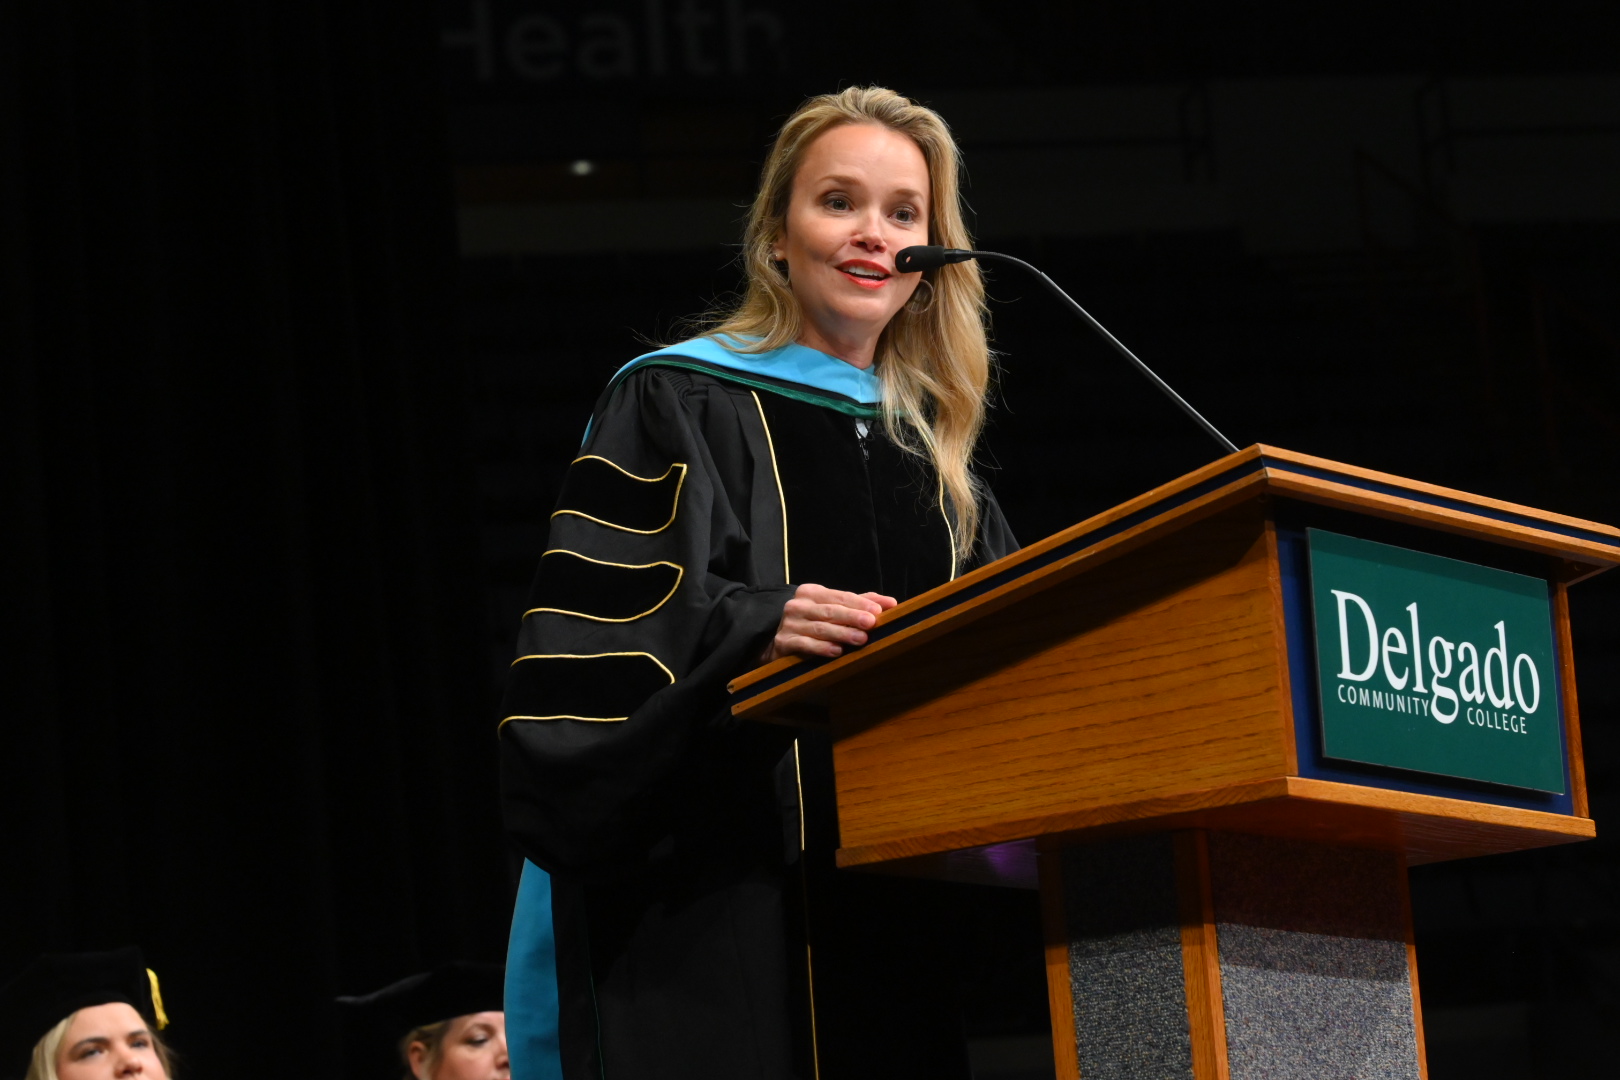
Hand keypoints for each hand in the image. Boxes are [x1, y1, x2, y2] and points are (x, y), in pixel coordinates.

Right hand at [762, 584, 898, 662]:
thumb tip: (891, 603)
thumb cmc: (812, 622)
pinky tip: (836, 652)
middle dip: (852, 617)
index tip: (878, 611)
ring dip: (841, 634)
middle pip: (830, 611)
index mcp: (812, 592)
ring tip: (860, 639)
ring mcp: (789, 623)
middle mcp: (799, 605)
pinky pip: (805, 644)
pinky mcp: (783, 642)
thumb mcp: (833, 608)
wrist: (776, 640)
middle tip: (871, 624)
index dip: (859, 603)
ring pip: (820, 628)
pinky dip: (821, 648)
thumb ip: (861, 603)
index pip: (839, 596)